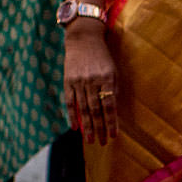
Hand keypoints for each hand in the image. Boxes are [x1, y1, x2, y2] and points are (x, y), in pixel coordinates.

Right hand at [63, 21, 118, 142]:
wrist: (83, 39)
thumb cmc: (102, 56)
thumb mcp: (114, 70)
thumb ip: (113, 89)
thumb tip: (112, 111)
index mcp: (107, 79)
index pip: (110, 106)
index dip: (111, 122)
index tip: (114, 136)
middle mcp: (92, 81)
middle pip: (96, 110)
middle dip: (100, 128)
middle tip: (102, 143)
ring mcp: (79, 82)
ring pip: (83, 109)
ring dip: (87, 126)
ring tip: (90, 140)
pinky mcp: (68, 81)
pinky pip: (70, 102)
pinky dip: (72, 115)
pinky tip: (75, 127)